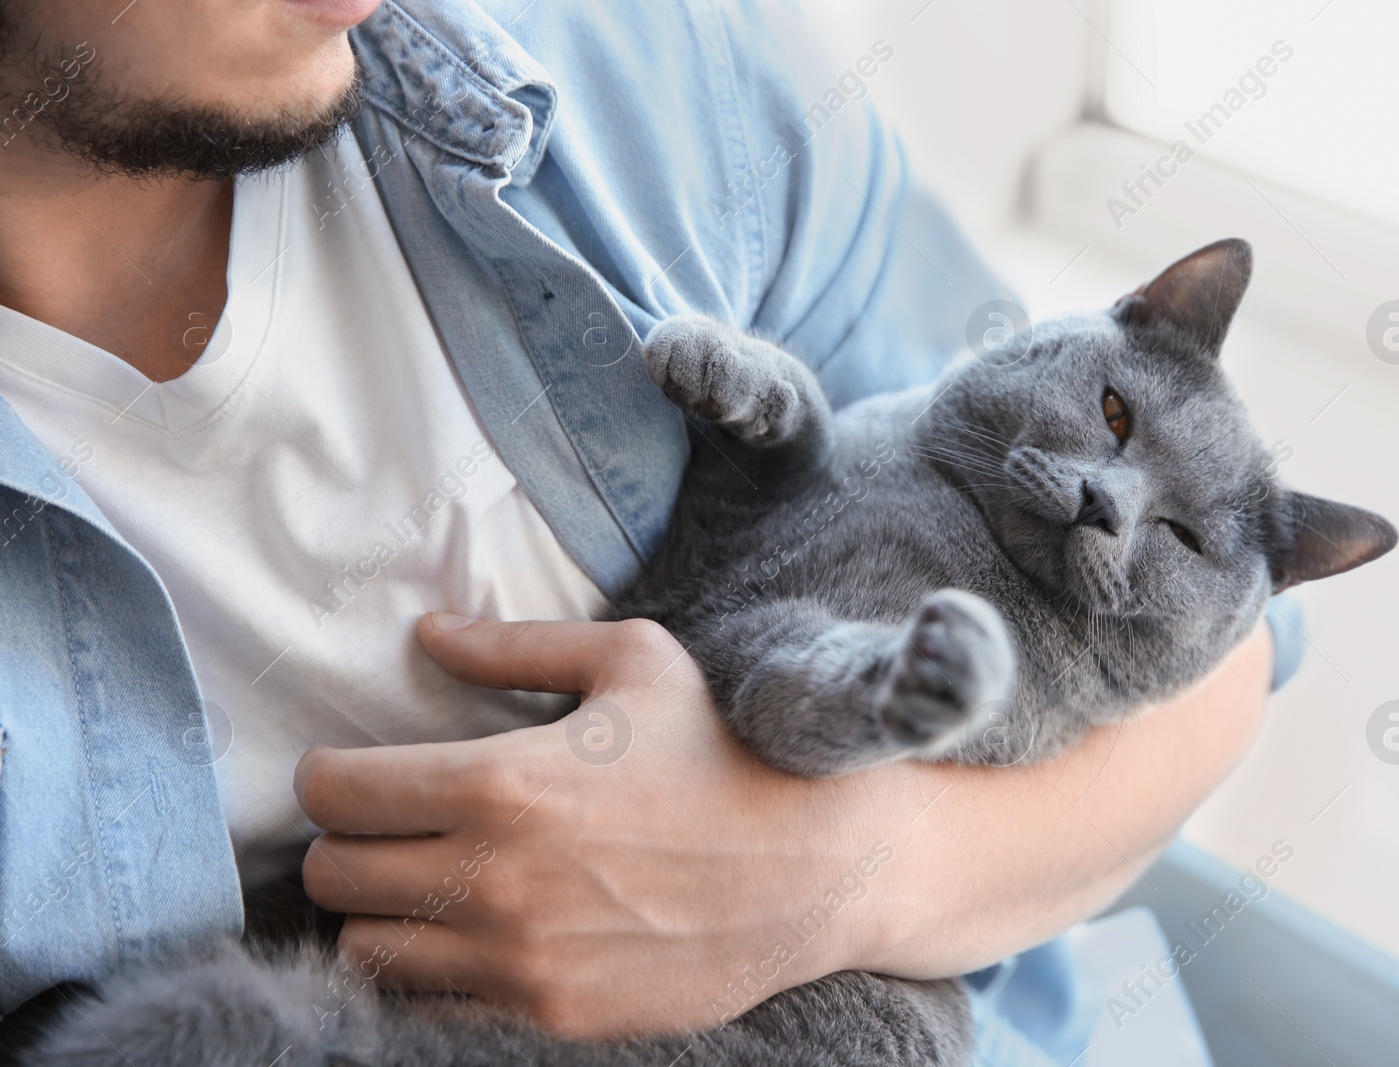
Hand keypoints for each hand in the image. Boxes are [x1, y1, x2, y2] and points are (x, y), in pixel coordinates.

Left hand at [295, 614, 889, 1037]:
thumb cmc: (722, 752)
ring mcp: (516, 960)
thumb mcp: (634, 663)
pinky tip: (478, 930)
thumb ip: (516, 646)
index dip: (328, 776)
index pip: (333, 793)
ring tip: (429, 880)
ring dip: (381, 911)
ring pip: (366, 948)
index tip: (352, 771)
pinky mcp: (546, 1013)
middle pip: (332, 876)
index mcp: (501, 783)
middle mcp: (492, 880)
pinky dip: (434, 966)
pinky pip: (431, 1001)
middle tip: (392, 824)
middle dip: (347, 842)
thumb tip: (428, 631)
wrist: (814, 866)